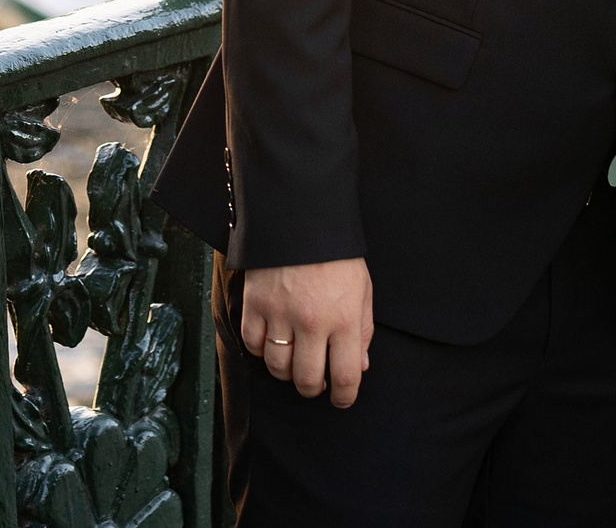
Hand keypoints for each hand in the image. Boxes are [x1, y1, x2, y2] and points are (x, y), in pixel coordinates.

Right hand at [240, 258, 373, 406]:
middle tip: (315, 381)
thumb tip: (359, 367)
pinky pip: (253, 344)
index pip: (346, 377)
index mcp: (345, 319)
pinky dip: (261, 349)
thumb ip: (361, 331)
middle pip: (307, 380)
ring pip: (277, 367)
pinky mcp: (256, 303)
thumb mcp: (362, 290)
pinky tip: (271, 340)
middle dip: (313, 388)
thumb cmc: (336, 254)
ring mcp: (281, 314)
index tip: (341, 399)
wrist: (300, 216)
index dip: (345, 397)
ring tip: (293, 361)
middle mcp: (313, 322)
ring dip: (286, 372)